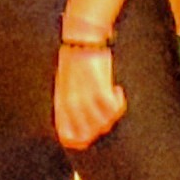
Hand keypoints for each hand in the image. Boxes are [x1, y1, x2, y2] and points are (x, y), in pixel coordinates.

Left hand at [52, 35, 125, 150]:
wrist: (82, 39)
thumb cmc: (76, 59)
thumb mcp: (67, 84)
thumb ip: (71, 104)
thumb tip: (84, 120)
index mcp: (61, 104)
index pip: (67, 138)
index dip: (82, 140)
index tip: (93, 127)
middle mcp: (71, 105)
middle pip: (88, 136)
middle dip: (100, 127)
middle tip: (106, 112)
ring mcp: (84, 99)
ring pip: (104, 125)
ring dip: (112, 113)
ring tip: (112, 96)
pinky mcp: (98, 90)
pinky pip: (113, 110)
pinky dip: (119, 102)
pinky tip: (117, 89)